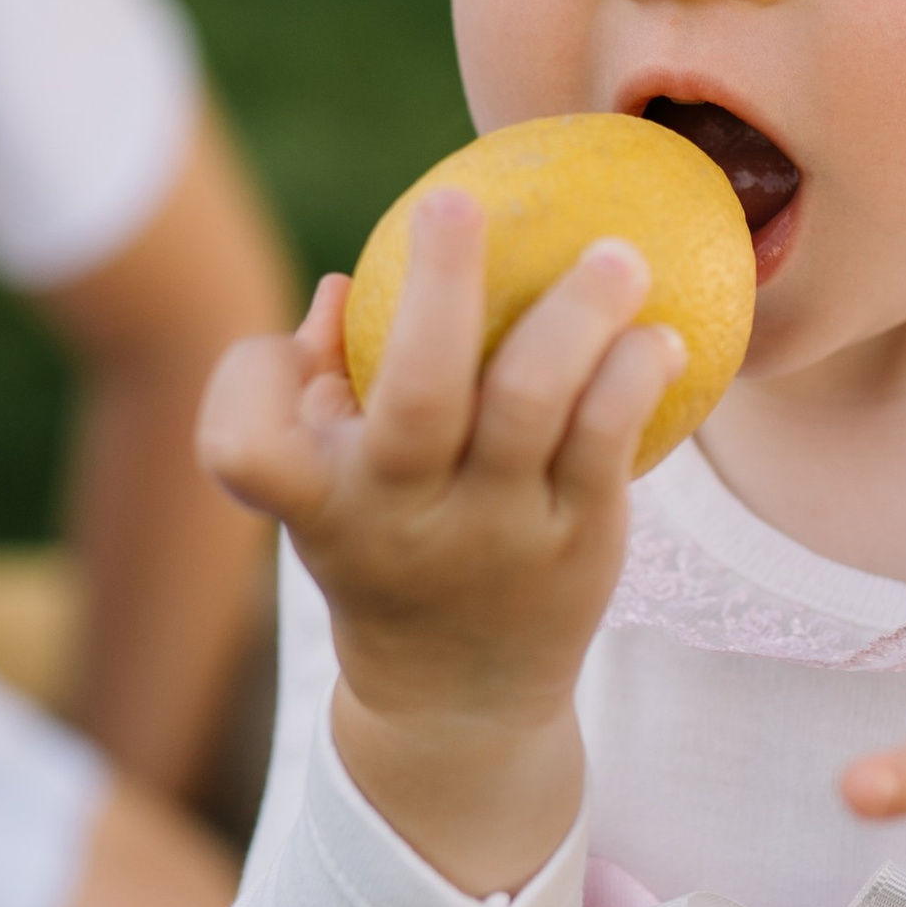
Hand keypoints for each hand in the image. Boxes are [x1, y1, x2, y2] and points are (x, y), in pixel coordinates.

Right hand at [200, 191, 682, 893]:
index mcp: (322, 505)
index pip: (247, 449)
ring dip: (575, 317)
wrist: (457, 704)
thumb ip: (318, 387)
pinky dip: (633, 378)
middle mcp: (404, 522)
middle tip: (461, 202)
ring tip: (616, 255)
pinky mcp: (578, 547)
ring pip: (533, 408)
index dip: (251, 383)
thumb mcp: (326, 491)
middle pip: (418, 397)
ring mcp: (498, 537)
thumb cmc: (384, 552)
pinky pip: (608, 446)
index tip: (308, 307)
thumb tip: (346, 285)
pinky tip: (658, 334)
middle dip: (438, 288)